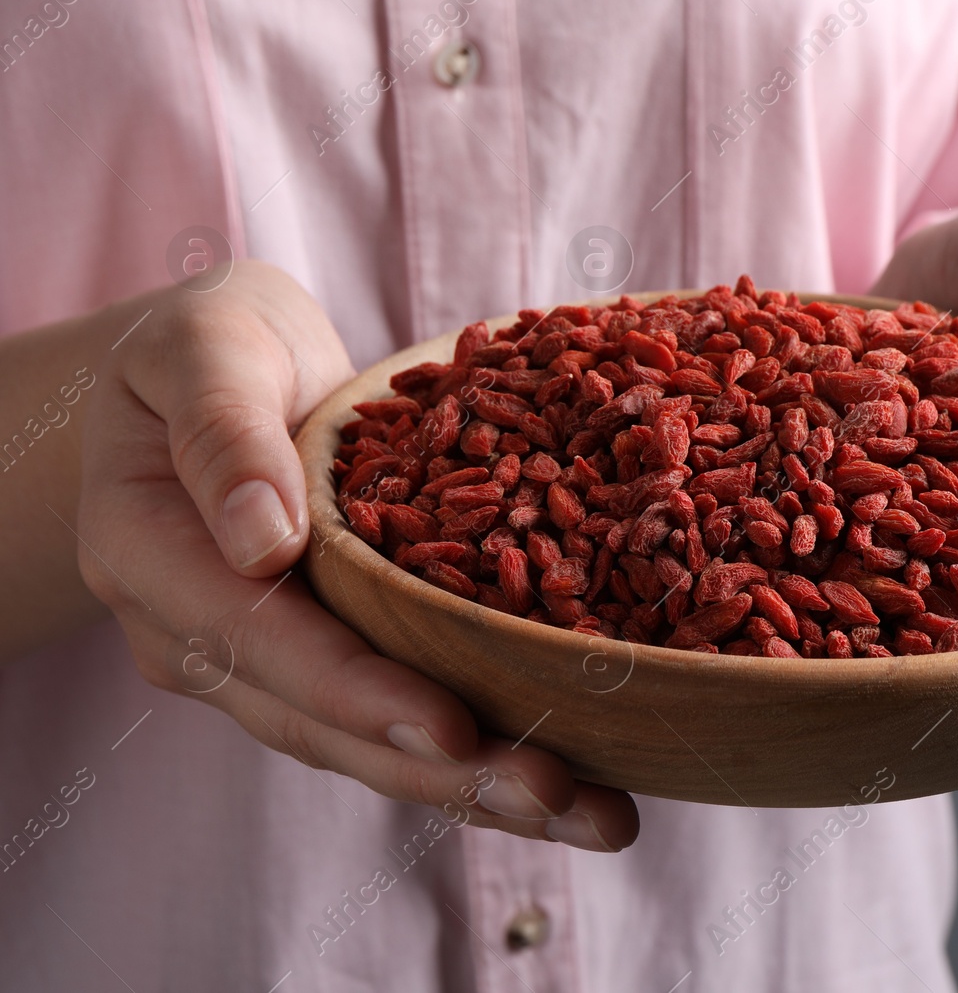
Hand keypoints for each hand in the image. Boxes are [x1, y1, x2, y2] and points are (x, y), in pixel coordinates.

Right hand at [76, 262, 638, 847]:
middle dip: (448, 771)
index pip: (261, 644)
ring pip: (370, 747)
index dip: (358, 693)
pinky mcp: (328, 664)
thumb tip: (263, 542)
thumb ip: (225, 433)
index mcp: (154, 557)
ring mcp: (264, 665)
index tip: (453, 730)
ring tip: (598, 816)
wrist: (215, 375)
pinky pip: (400, 722)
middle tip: (564, 797)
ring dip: (481, 790)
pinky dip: (482, 757)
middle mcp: (201, 637)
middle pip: (326, 725)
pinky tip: (574, 785)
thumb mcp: (205, 347)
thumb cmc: (212, 345)